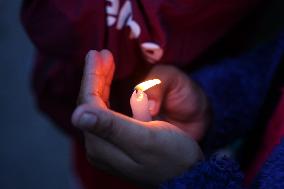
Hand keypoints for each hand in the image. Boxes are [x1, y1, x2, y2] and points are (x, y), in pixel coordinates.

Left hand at [72, 50, 202, 184]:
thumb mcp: (144, 139)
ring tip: (106, 61)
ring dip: (101, 82)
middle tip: (101, 53)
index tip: (96, 53)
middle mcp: (99, 146)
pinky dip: (108, 94)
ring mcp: (107, 145)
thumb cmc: (172, 155)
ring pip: (98, 106)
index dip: (92, 77)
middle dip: (96, 76)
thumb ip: (110, 126)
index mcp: (102, 145)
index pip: (88, 104)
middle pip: (91, 104)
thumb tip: (77, 114)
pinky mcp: (118, 142)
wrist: (188, 174)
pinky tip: (110, 82)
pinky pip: (107, 112)